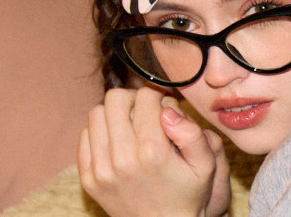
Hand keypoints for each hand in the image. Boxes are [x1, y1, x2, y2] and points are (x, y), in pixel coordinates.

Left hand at [78, 87, 230, 216]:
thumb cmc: (187, 193)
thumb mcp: (205, 165)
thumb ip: (192, 134)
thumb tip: (168, 111)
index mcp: (152, 151)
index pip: (146, 97)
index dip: (159, 96)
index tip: (165, 108)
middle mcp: (122, 158)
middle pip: (115, 100)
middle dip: (133, 99)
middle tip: (146, 111)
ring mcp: (100, 169)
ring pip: (96, 114)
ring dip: (115, 113)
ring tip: (131, 124)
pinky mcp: (88, 177)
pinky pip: (85, 136)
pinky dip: (101, 131)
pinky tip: (118, 141)